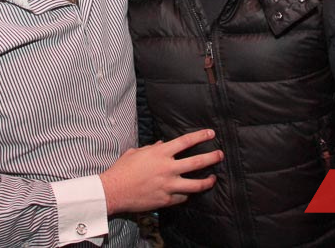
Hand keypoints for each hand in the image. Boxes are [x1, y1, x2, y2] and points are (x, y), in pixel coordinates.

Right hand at [100, 128, 222, 214]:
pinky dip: (187, 194)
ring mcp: (168, 185)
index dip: (200, 136)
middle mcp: (167, 168)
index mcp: (160, 153)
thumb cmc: (122, 169)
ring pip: (195, 184)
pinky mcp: (166, 200)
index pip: (185, 141)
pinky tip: (190, 192)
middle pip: (196, 162)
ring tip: (213, 178)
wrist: (113, 191)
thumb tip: (162, 144)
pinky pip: (183, 197)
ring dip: (207, 181)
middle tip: (220, 155)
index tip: (211, 133)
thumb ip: (152, 148)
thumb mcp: (136, 153)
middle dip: (211, 157)